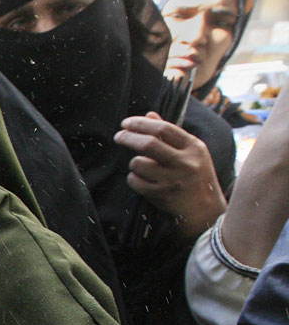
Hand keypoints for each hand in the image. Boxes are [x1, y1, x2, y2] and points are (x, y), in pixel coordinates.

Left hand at [115, 112, 226, 241]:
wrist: (205, 210)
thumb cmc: (195, 175)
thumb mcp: (191, 151)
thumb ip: (170, 133)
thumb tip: (149, 115)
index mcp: (194, 147)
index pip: (163, 129)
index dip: (141, 123)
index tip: (126, 123)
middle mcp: (185, 163)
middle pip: (148, 144)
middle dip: (128, 137)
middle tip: (119, 136)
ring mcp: (173, 180)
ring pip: (138, 164)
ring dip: (133, 162)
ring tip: (139, 164)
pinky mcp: (162, 195)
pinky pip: (135, 181)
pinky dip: (133, 178)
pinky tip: (140, 179)